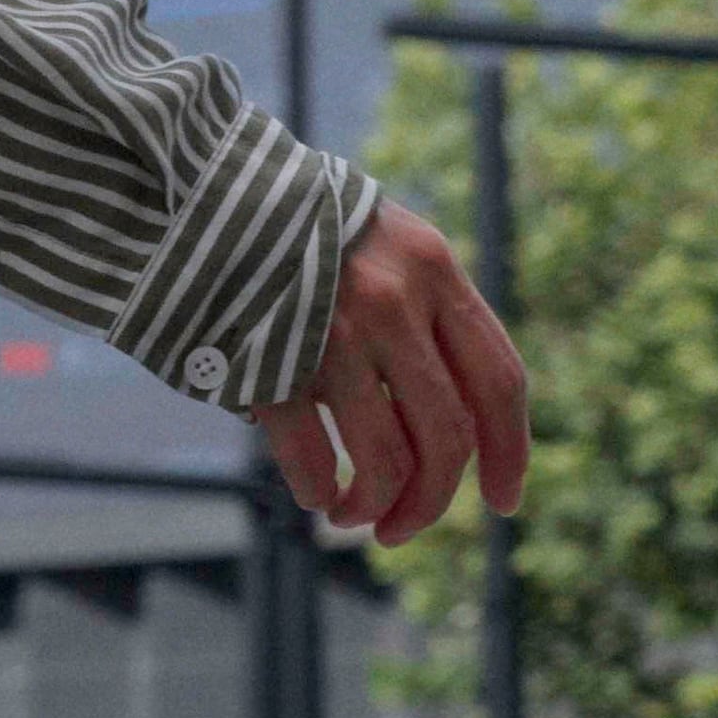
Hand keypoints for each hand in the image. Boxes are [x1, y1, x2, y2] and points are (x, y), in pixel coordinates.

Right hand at [250, 203, 529, 548]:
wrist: (208, 190)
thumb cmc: (307, 229)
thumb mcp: (389, 245)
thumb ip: (431, 312)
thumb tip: (463, 421)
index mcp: (433, 269)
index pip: (499, 380)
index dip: (509, 452)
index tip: (504, 501)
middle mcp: (392, 301)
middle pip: (447, 437)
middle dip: (433, 502)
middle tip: (404, 528)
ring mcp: (331, 332)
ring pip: (386, 462)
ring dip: (375, 509)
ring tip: (352, 515)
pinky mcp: (269, 360)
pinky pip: (312, 459)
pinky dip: (319, 491)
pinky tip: (315, 493)